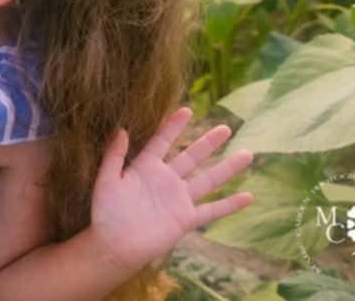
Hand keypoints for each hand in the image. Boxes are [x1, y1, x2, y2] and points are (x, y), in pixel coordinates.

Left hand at [89, 107, 253, 274]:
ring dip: (228, 168)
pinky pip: (212, 211)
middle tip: (226, 128)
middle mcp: (166, 180)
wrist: (114, 245)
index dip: (174, 126)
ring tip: (247, 153)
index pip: (162, 141)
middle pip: (192, 156)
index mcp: (146, 167)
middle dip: (209, 142)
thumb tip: (121, 129)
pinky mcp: (186, 219)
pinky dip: (230, 204)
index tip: (187, 109)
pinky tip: (248, 197)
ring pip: (209, 179)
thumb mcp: (106, 180)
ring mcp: (178, 199)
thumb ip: (114, 155)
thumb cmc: (106, 213)